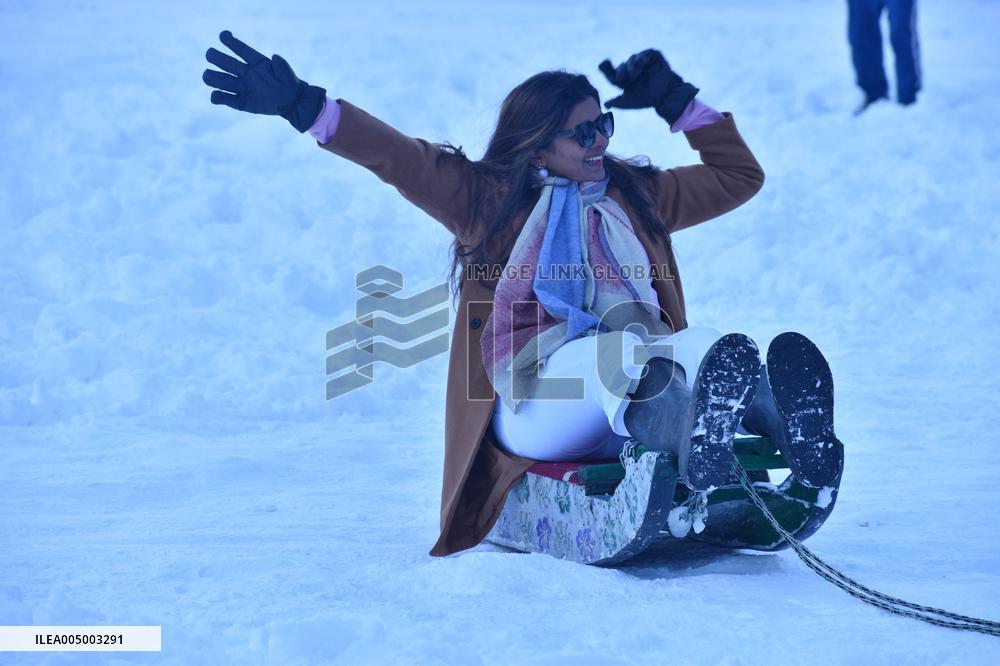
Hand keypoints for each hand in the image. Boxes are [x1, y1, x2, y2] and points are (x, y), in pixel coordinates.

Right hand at [202, 30, 325, 132]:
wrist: (292, 103)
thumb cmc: (289, 84)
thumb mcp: (288, 75)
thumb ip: (282, 66)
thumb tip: (275, 57)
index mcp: (256, 63)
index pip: (241, 49)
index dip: (230, 41)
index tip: (223, 35)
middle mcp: (245, 73)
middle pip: (225, 62)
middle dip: (215, 56)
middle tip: (211, 55)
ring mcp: (242, 87)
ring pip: (220, 79)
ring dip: (212, 77)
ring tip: (208, 76)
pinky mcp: (242, 102)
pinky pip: (226, 99)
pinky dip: (218, 98)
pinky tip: (215, 97)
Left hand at [598, 49, 698, 124]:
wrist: (663, 97)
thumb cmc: (646, 99)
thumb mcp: (628, 101)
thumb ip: (616, 101)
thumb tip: (605, 104)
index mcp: (625, 77)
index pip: (612, 72)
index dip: (606, 68)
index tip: (601, 64)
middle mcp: (632, 68)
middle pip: (622, 66)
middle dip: (621, 73)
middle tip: (622, 80)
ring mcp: (643, 61)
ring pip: (632, 60)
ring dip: (632, 68)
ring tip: (636, 77)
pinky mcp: (653, 56)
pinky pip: (645, 54)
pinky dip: (641, 58)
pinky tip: (641, 64)